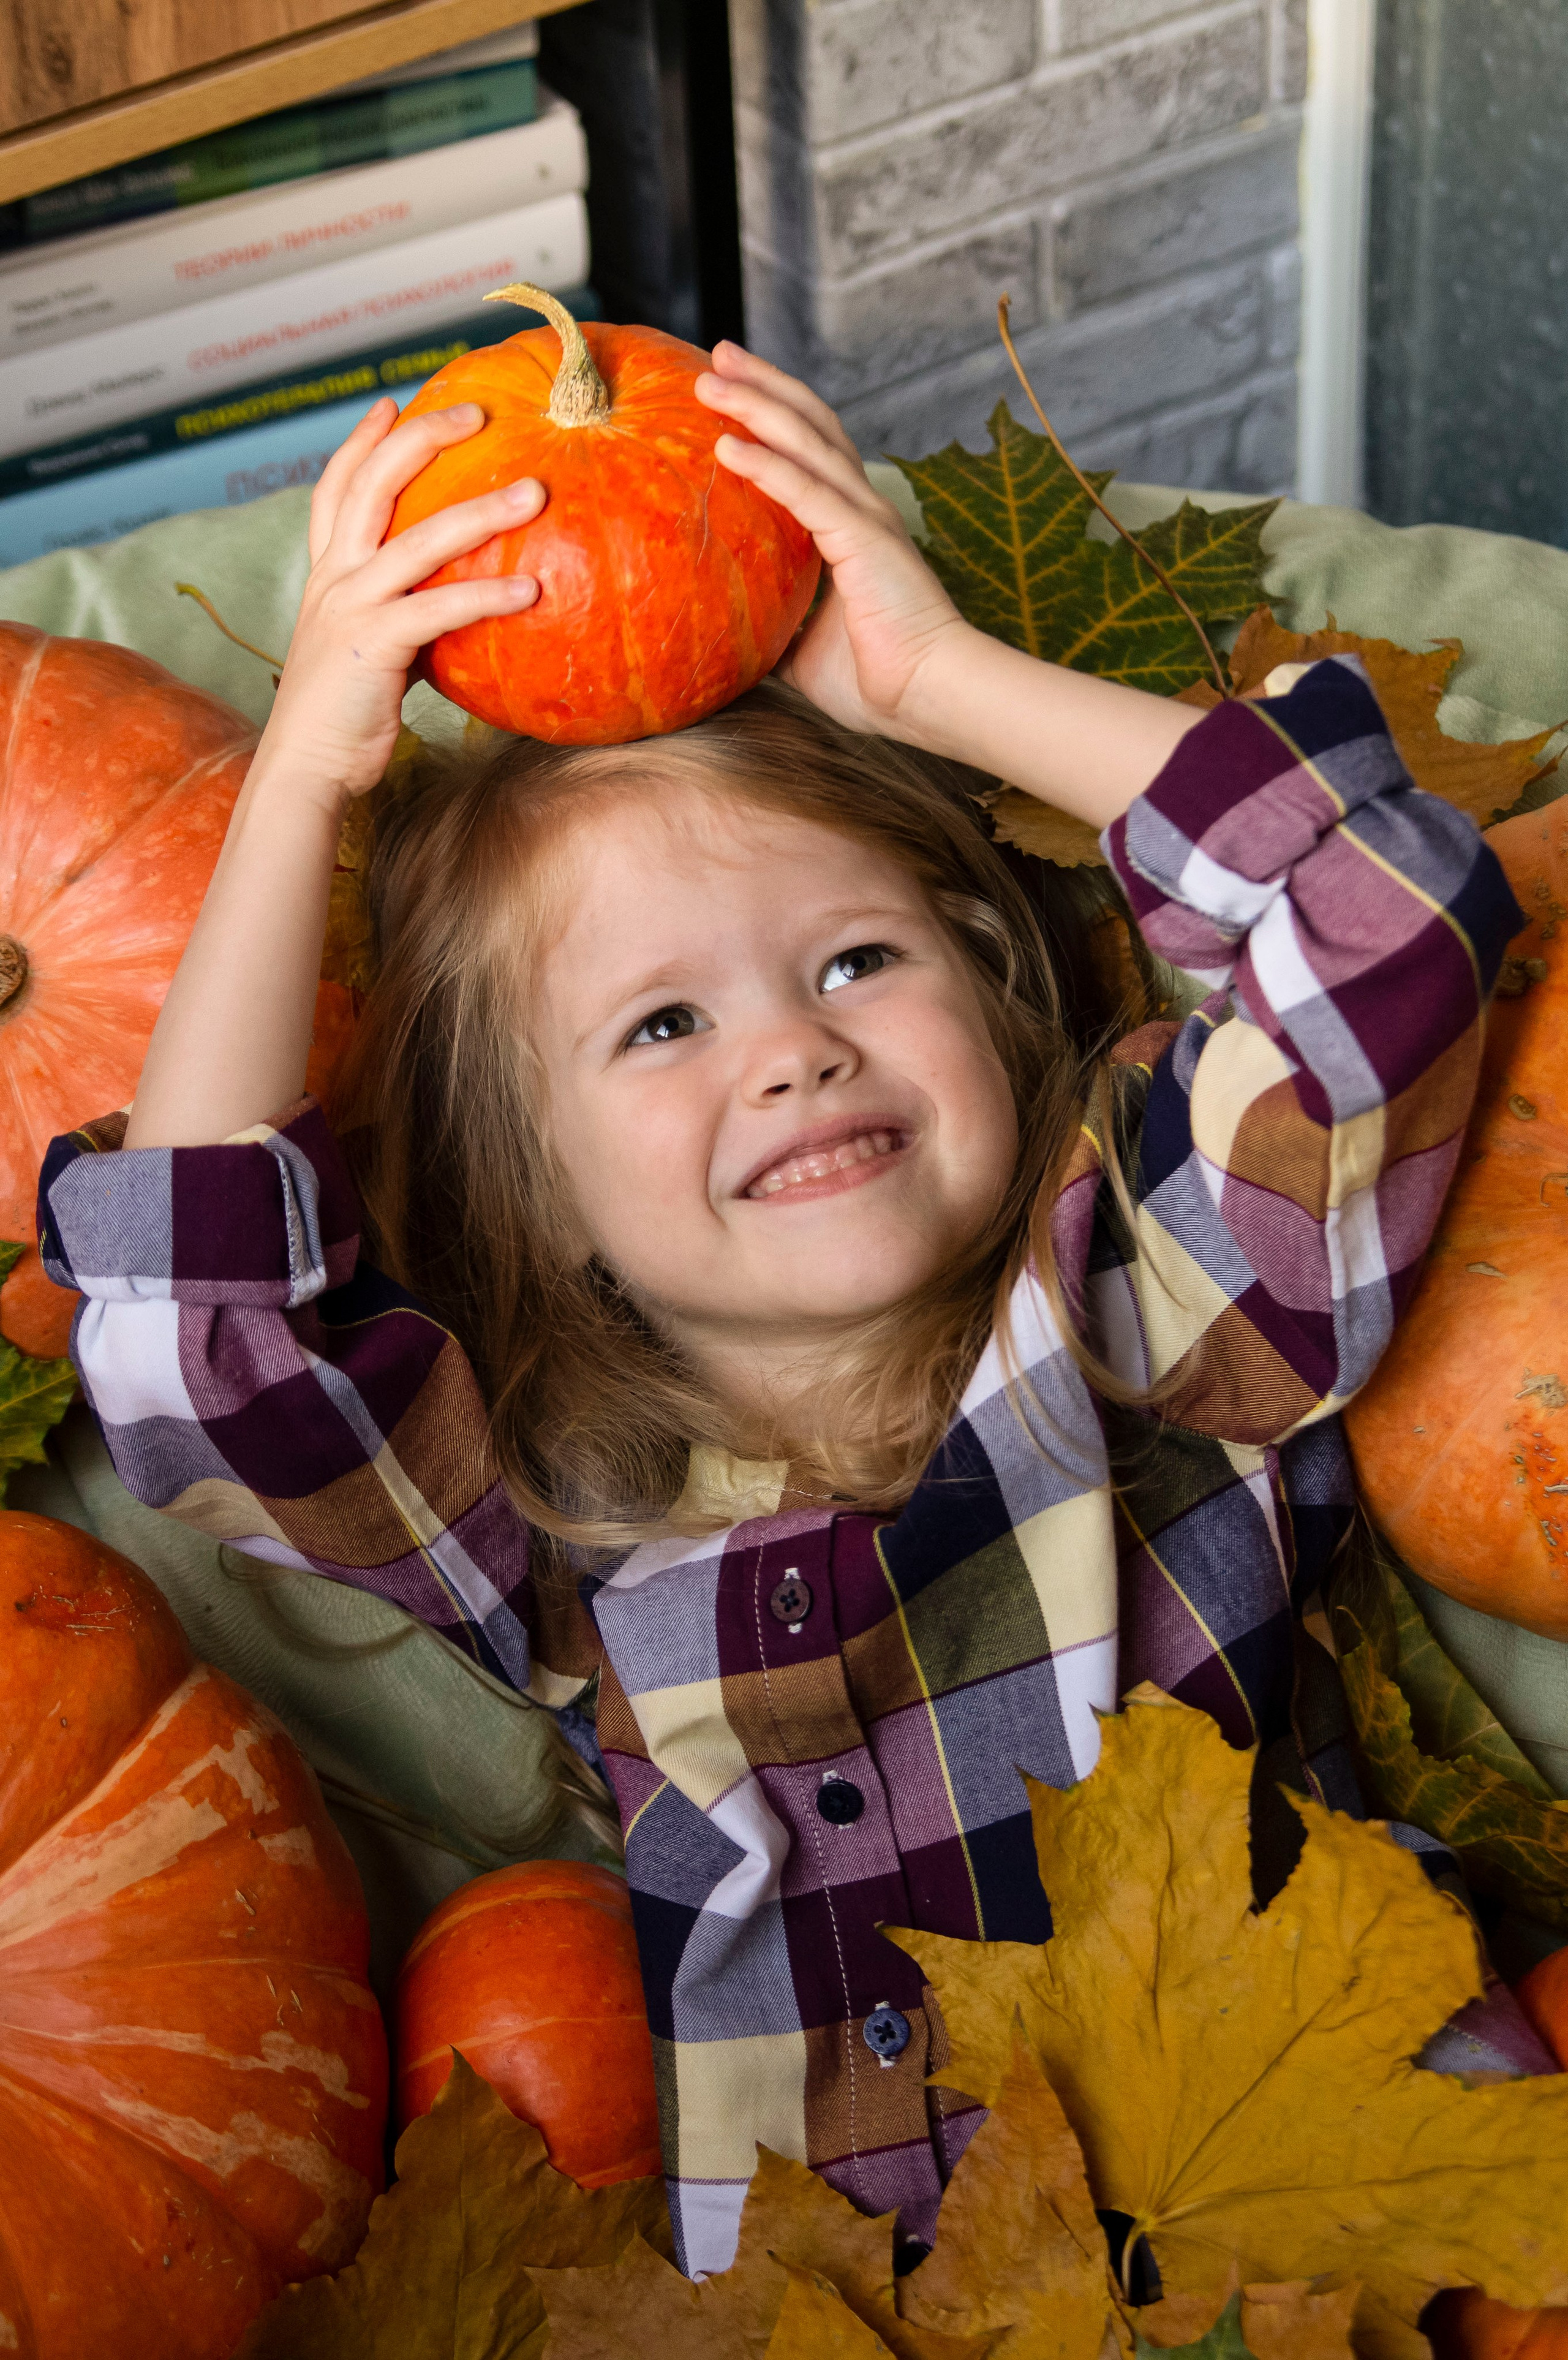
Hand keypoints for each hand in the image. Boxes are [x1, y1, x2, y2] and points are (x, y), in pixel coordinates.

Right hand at [258, 395, 545, 806]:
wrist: (305, 769)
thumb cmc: (342, 720)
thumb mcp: (365, 652)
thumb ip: (397, 619)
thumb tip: (448, 609)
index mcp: (326, 576)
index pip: (337, 488)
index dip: (363, 441)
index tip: (392, 401)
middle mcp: (333, 579)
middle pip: (373, 484)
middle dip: (423, 438)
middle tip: (476, 410)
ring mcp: (350, 608)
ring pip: (419, 539)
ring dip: (482, 511)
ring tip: (535, 492)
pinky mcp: (375, 645)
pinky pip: (441, 608)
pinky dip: (488, 594)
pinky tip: (532, 588)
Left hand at [696, 346, 968, 743]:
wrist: (928, 697)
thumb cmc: (877, 681)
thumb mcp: (802, 652)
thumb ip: (771, 628)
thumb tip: (726, 639)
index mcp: (852, 526)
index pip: (808, 451)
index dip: (771, 415)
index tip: (727, 388)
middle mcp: (861, 507)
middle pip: (808, 424)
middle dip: (762, 385)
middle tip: (715, 356)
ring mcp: (865, 517)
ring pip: (806, 441)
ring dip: (757, 405)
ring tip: (708, 379)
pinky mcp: (864, 539)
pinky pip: (806, 492)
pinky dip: (767, 465)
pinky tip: (728, 445)